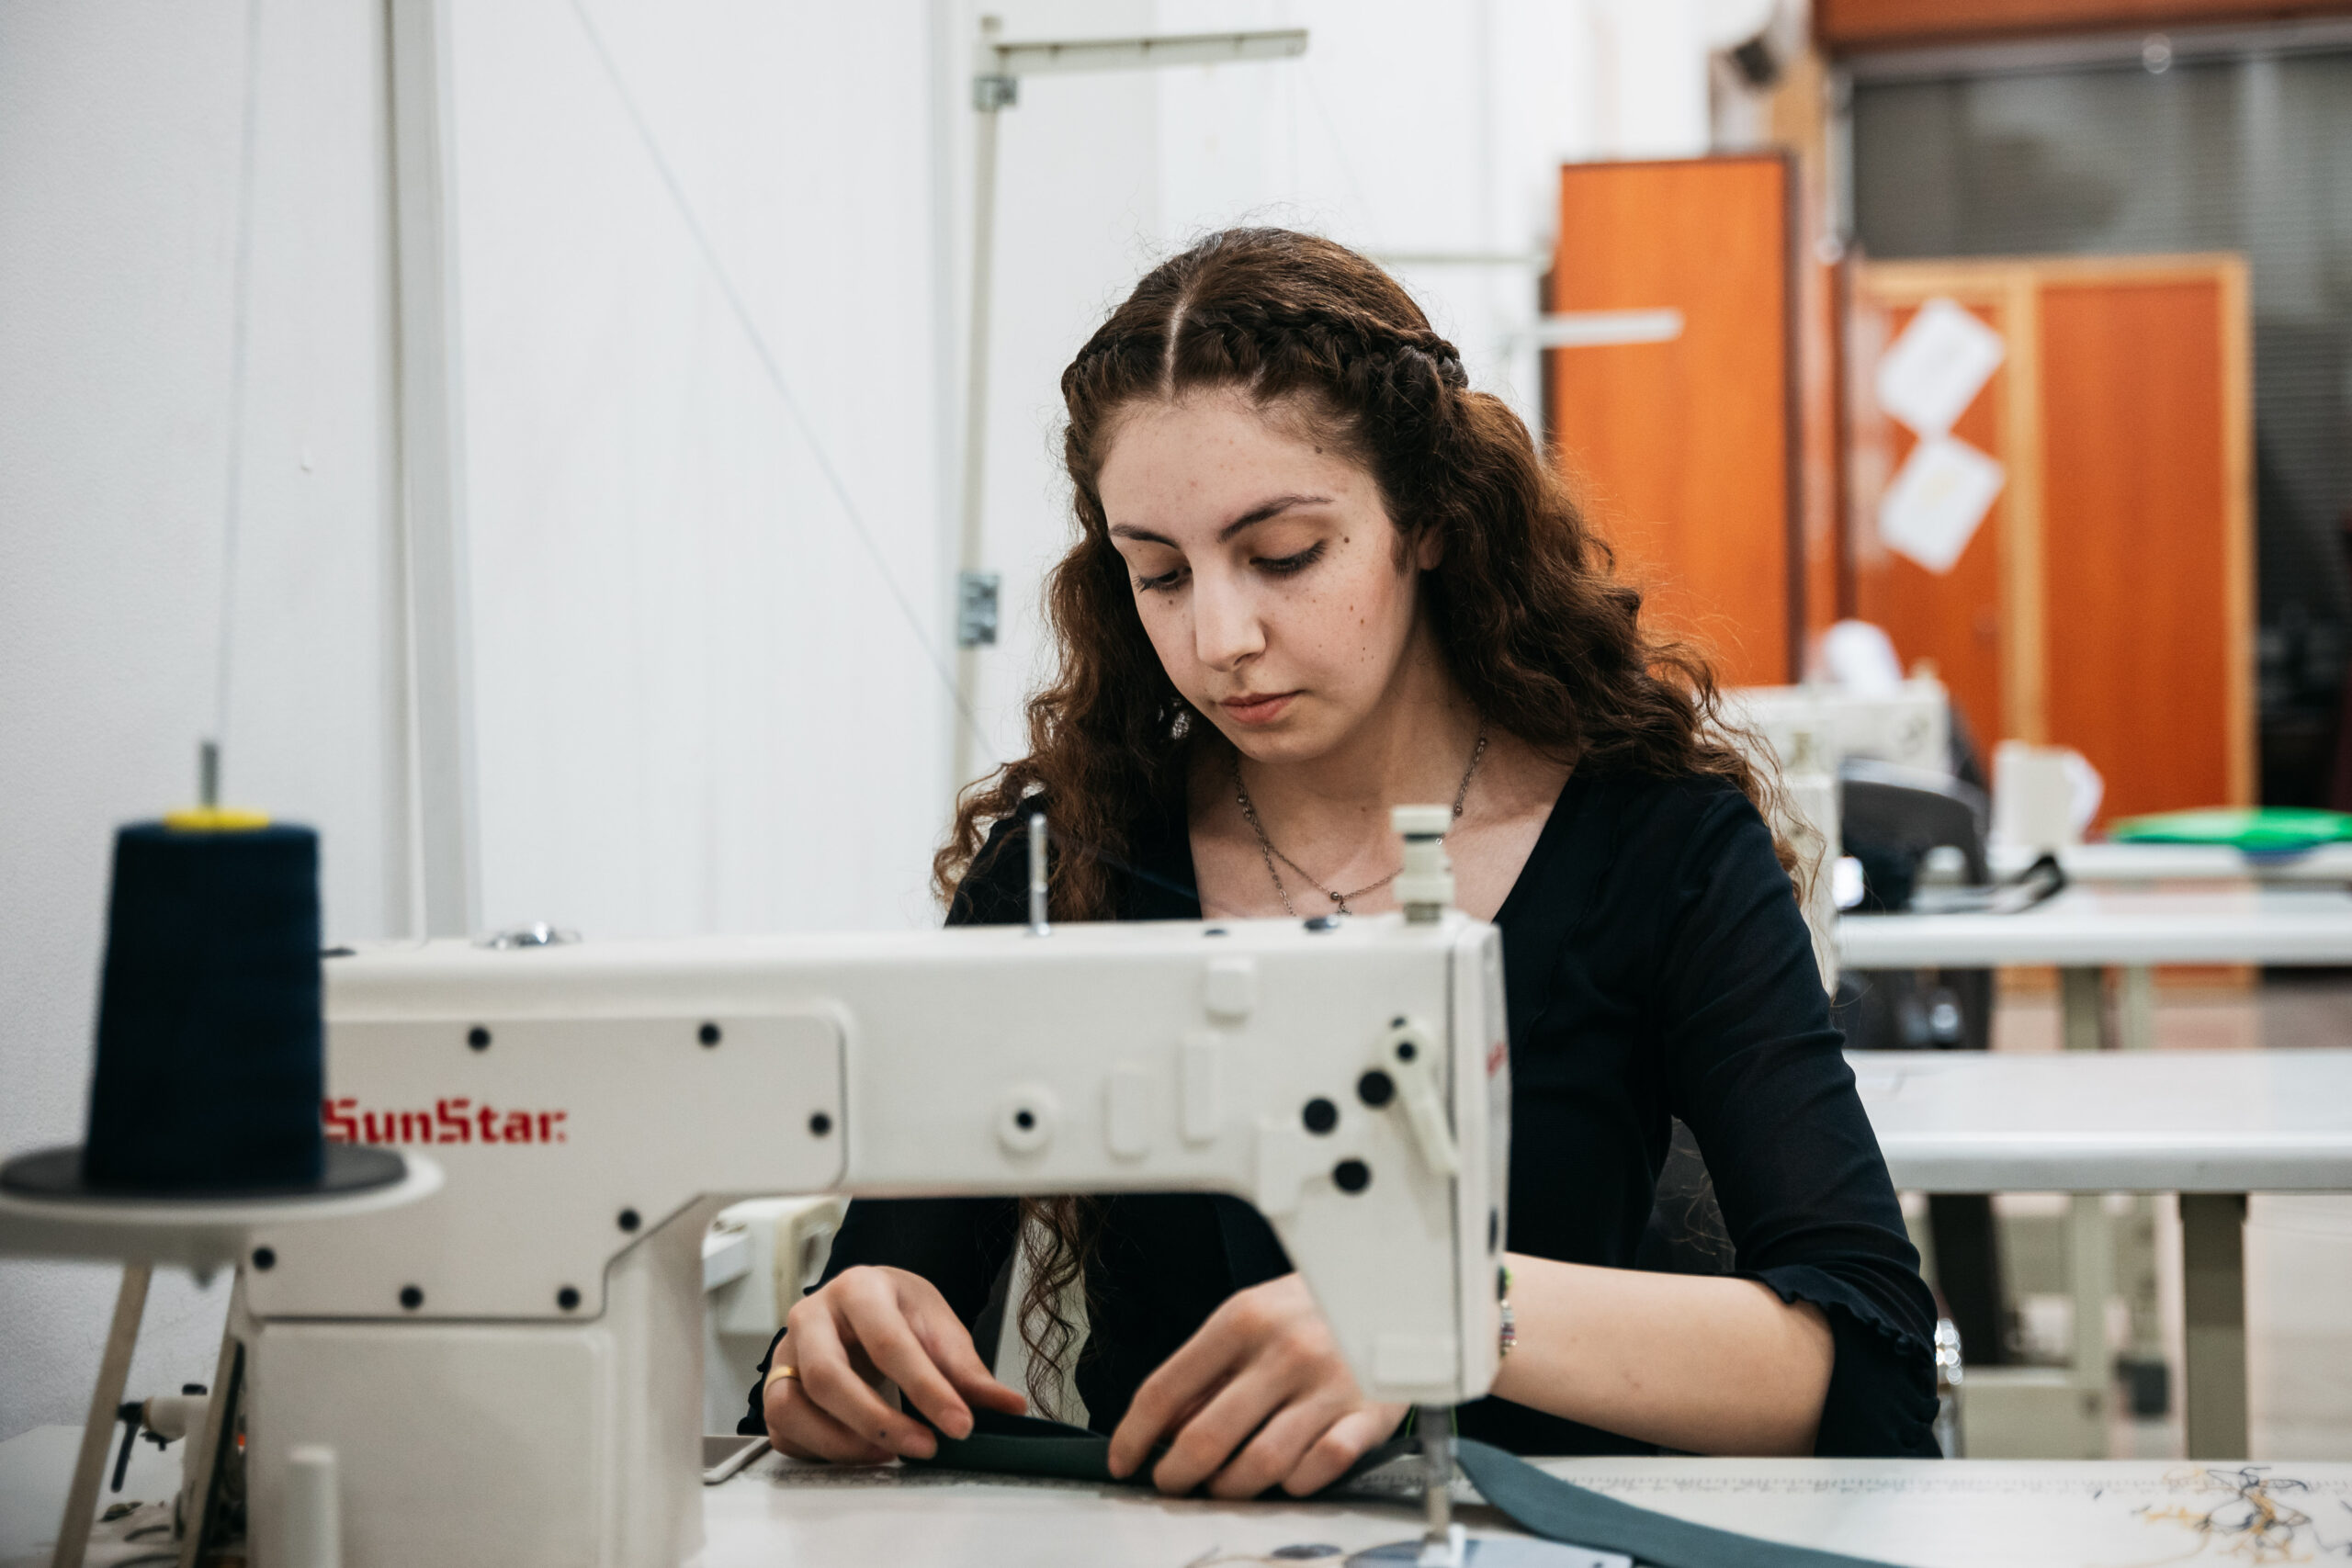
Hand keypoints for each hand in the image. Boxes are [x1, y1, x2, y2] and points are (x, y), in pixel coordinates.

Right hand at [762, 1265, 1026, 1463]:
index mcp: (859, 1289)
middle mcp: (812, 1316)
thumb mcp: (936, 1324)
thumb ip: (966, 1368)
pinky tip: (861, 1453)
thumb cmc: (897, 1312)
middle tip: (924, 1448)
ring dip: (844, 1443)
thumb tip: (1009, 1405)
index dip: (926, 1389)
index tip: (960, 1425)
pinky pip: (785, 1431)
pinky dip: (822, 1451)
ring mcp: (785, 1353)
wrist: (861, 1303)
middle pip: (829, 1376)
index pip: (889, 1342)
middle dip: (879, 1422)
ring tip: (890, 1456)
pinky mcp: (774, 1389)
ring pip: (794, 1407)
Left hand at [1107, 1273, 1406, 1497]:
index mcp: (1242, 1319)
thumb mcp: (1251, 1317)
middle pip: (1206, 1437)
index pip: (1165, 1388)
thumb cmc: (1314, 1308)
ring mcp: (1327, 1383)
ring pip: (1261, 1463)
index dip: (1134, 1435)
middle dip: (1178, 1475)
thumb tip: (1162, 1430)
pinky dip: (1296, 1483)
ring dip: (1233, 1487)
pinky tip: (1288, 1475)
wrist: (1398, 1286)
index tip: (1123, 1461)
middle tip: (1173, 1484)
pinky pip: (1320, 1468)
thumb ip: (1207, 1369)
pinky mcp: (1369, 1413)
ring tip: (1227, 1485)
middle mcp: (1283, 1350)